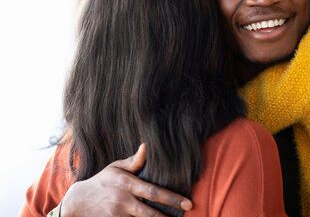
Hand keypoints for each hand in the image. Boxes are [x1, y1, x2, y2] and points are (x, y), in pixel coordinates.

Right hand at [61, 144, 192, 216]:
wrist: (77, 202)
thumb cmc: (102, 181)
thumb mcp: (116, 168)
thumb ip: (134, 161)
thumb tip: (148, 145)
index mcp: (127, 184)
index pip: (153, 191)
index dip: (171, 198)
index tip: (187, 203)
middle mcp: (123, 200)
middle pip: (150, 212)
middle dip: (168, 216)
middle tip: (187, 214)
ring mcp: (118, 214)